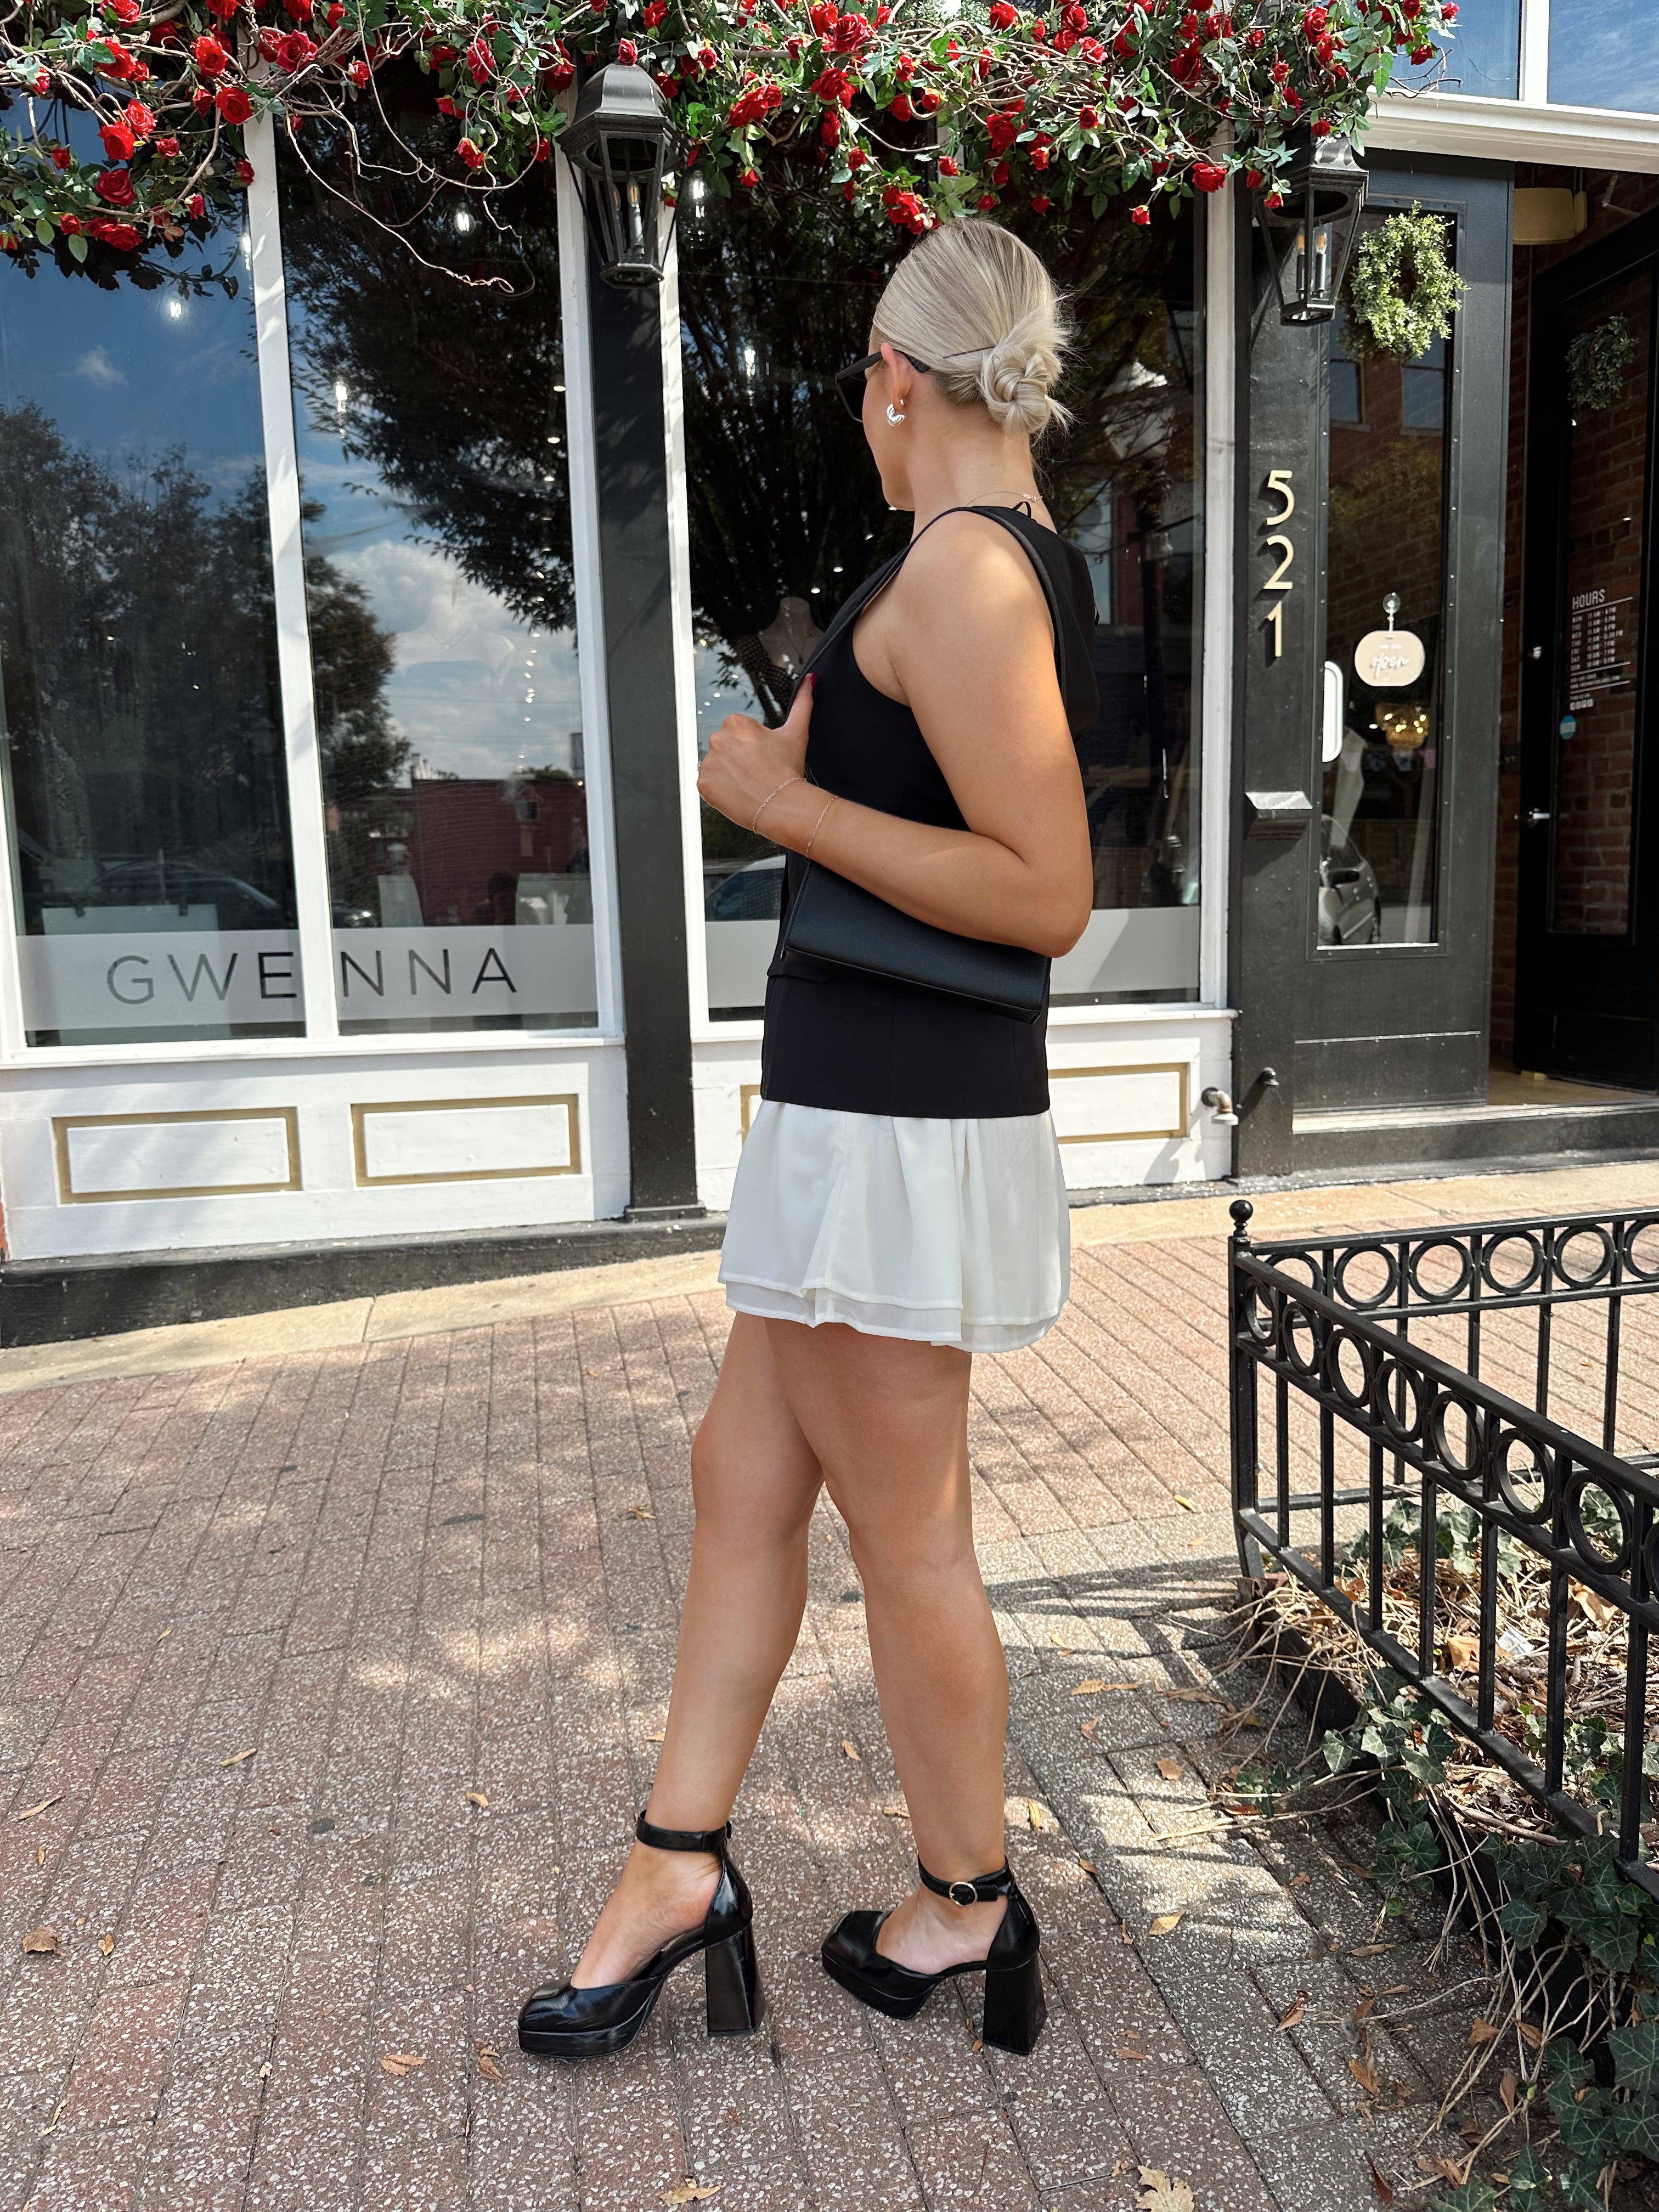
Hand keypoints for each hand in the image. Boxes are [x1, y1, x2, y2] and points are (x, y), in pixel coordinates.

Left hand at [696, 676, 813, 833]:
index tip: (763, 757)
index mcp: (736, 723)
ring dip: (729, 773)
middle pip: (726, 748)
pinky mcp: (703, 784)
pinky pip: (708, 784)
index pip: (739, 732)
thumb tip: (810, 680)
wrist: (782, 806)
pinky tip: (738, 792)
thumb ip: (802, 703)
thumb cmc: (789, 771)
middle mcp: (717, 739)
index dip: (753, 746)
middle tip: (757, 771)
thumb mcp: (797, 733)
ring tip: (748, 783)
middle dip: (739, 759)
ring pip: (717, 766)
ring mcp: (708, 763)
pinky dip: (720, 790)